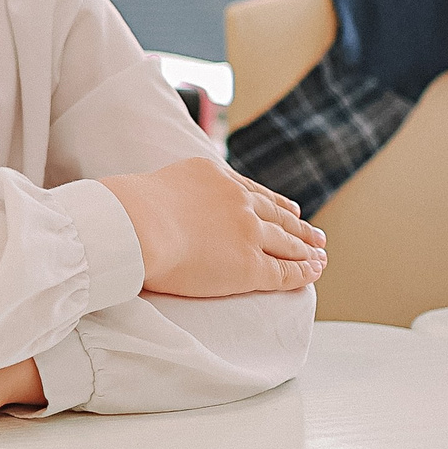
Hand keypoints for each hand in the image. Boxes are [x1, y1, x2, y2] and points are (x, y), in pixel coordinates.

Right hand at [100, 157, 325, 297]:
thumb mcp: (154, 186)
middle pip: (277, 215)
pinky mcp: (249, 266)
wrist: (136, 225)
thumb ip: (170, 195)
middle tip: (316, 234)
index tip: (292, 208)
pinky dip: (304, 272)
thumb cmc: (127, 210)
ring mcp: (247, 233)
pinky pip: (284, 271)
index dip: (277, 203)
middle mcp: (237, 201)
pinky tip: (315, 272)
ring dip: (307, 249)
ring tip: (320, 254)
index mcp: (214, 177)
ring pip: (286, 242)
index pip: (254, 192)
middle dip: (299, 226)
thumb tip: (158, 210)